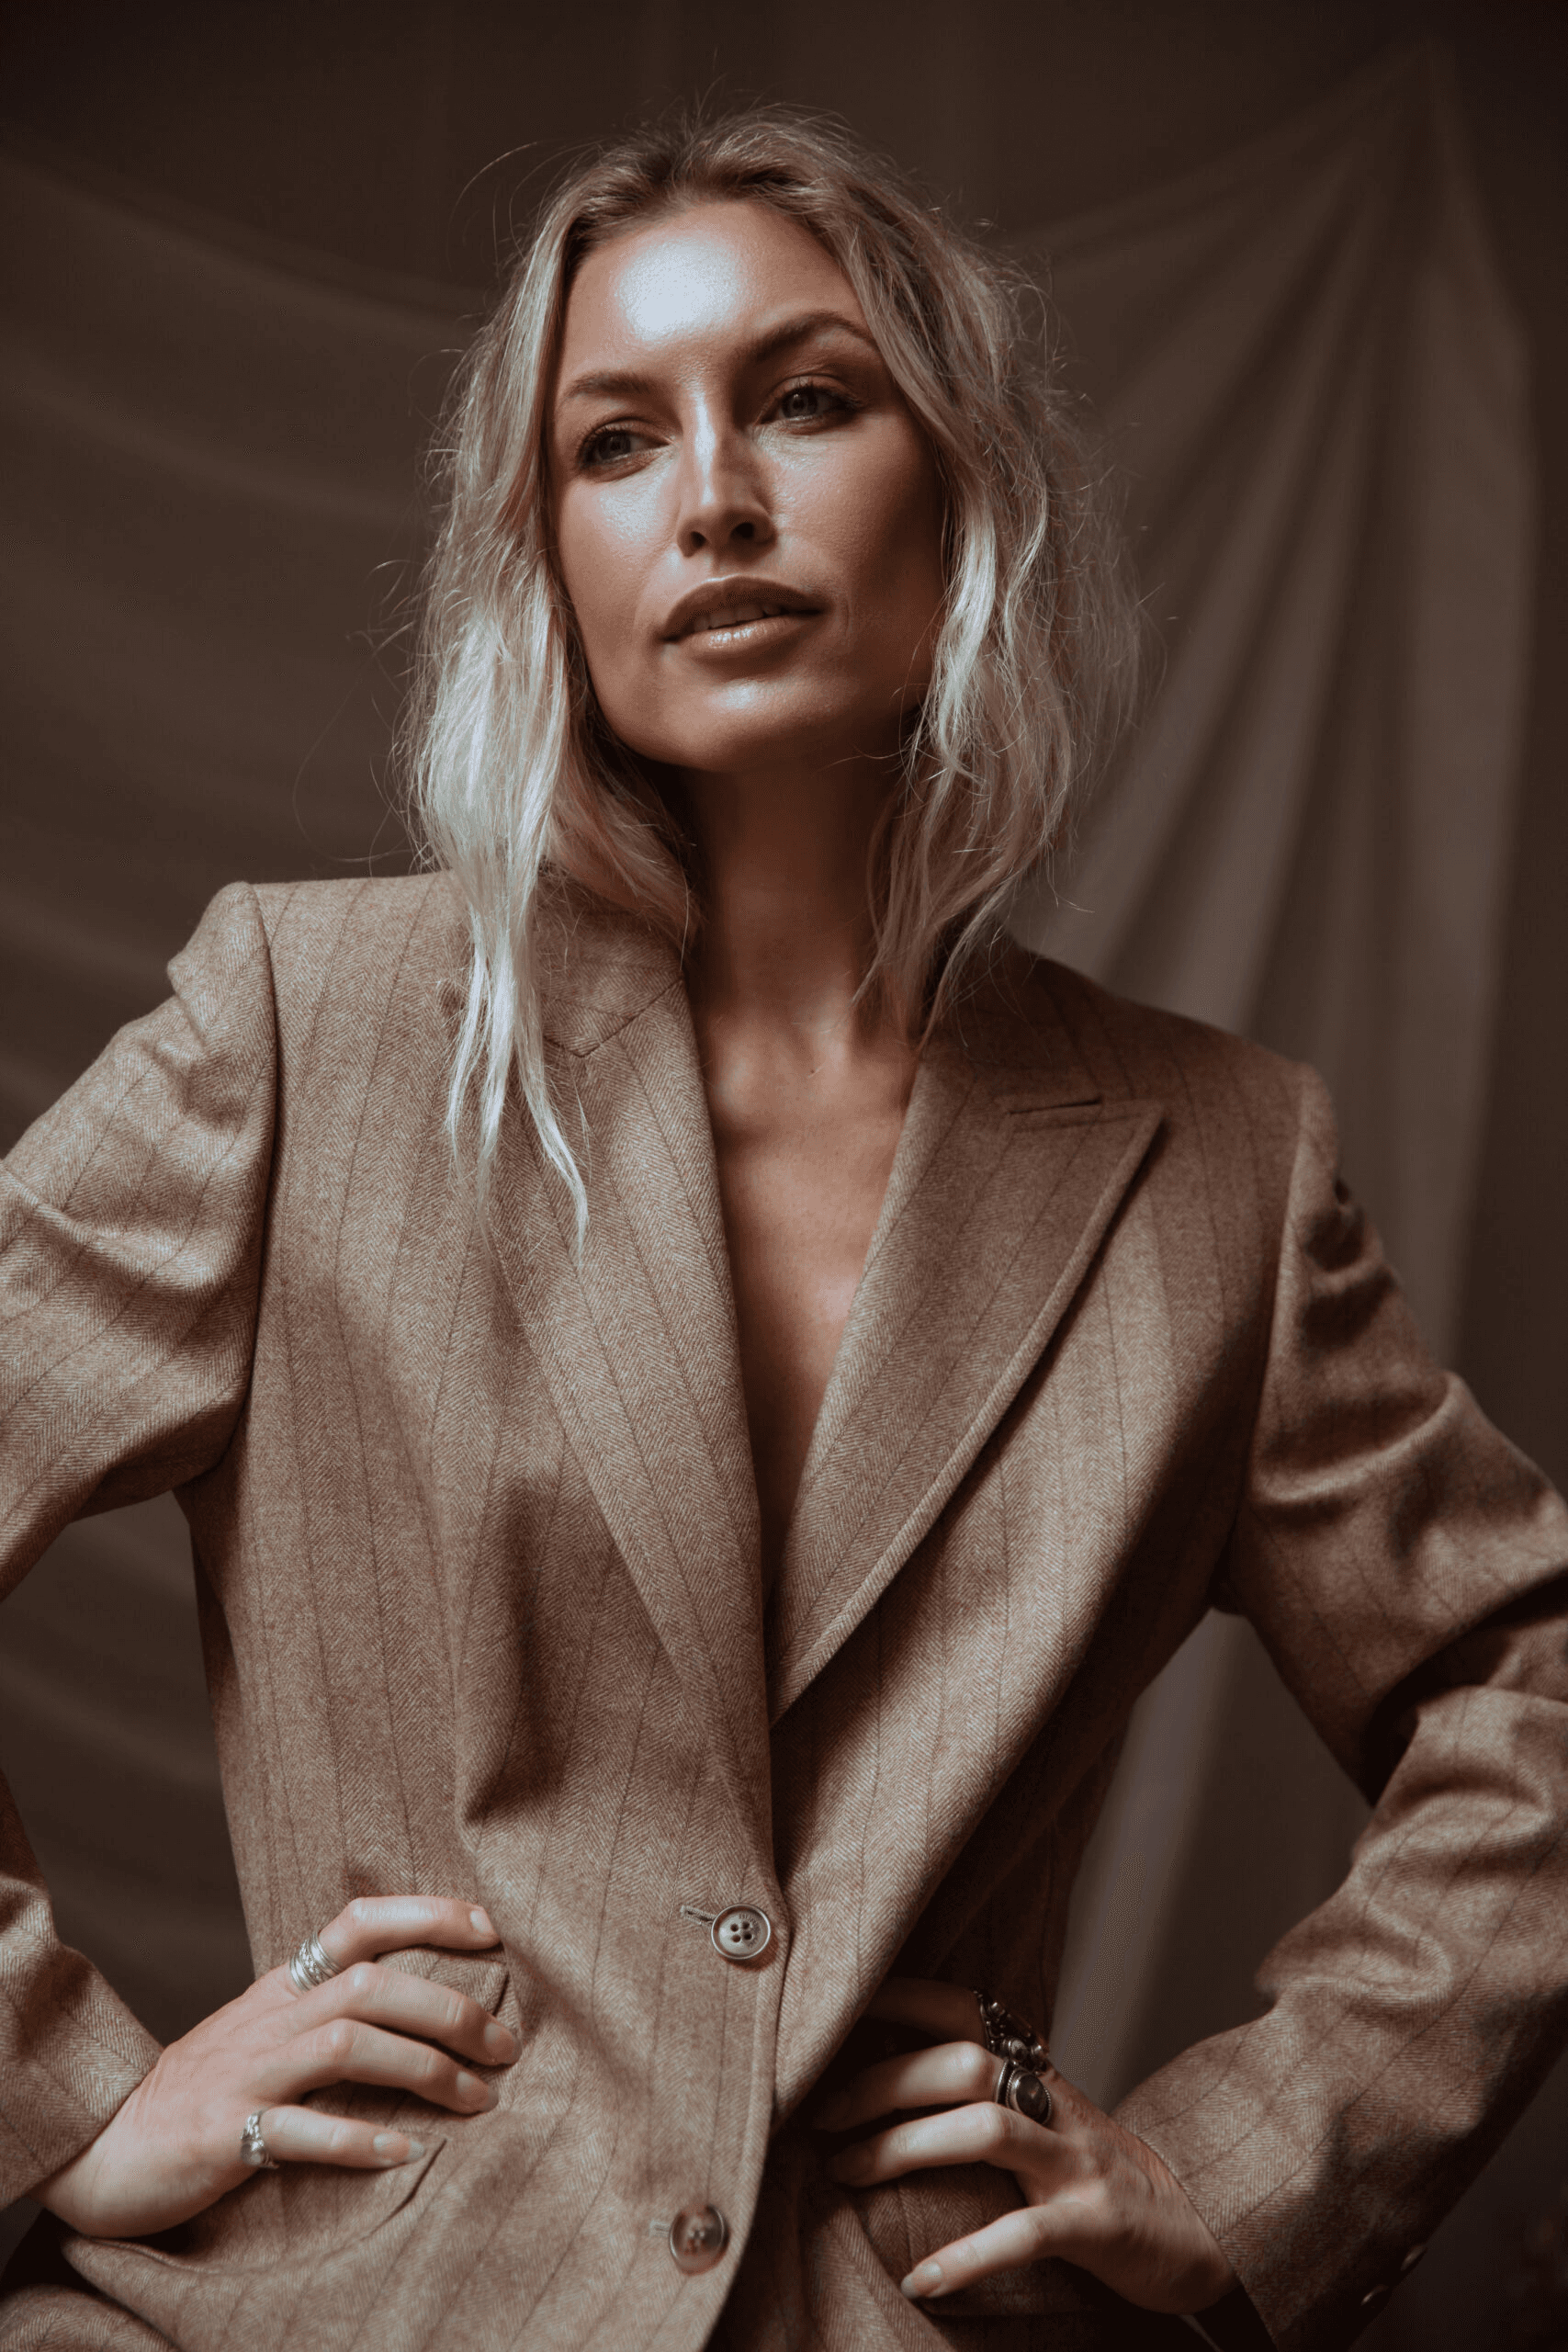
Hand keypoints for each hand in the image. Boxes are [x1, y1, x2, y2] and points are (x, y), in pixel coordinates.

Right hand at [36, 1896, 514, 2239]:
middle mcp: (268, 2019)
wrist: (102, 2146)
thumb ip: (327, 2010)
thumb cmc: (203, 2090)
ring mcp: (245, 2074)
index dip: (425, 1913)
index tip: (489, 1928)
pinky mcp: (224, 2133)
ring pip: (345, 2045)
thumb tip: (420, 2002)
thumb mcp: (265, 2032)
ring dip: (423, 2069)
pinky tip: (402, 2151)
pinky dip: (355, 2138)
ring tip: (478, 2099)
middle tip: (507, 2045)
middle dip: (449, 2009)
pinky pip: (298, 2131)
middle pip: (370, 1985)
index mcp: (280, 1989)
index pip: (356, 1923)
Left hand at [816, 1977, 1233, 2313]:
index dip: (901, 1997)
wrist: (1195, 2230)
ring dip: (904, 2147)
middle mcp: (1053, 2105)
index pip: (965, 2009)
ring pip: (985, 2130)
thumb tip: (879, 2081)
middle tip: (820, 2117)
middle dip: (881, 2082)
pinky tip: (919, 2281)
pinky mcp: (1094, 2224)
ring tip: (843, 2175)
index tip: (836, 2008)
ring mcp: (1075, 2163)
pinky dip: (966, 2258)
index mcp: (1036, 2076)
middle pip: (963, 2063)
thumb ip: (982, 2096)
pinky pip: (1023, 2235)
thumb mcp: (1042, 2121)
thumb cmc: (1094, 2175)